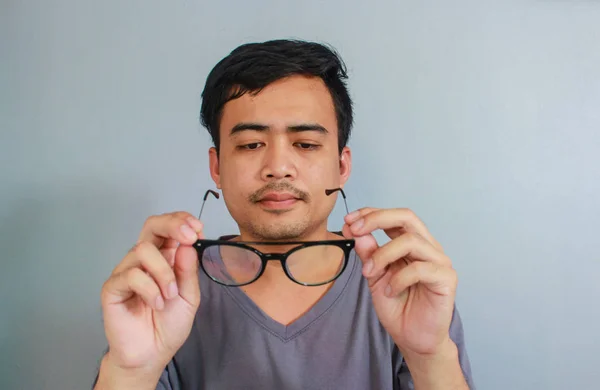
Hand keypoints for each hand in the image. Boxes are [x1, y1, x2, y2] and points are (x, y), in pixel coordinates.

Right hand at [99, 212, 202, 374]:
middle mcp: (144, 260)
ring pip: (143, 250)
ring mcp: (127, 271)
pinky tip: (157, 303)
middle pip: (151, 225)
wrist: (151, 354)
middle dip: (172, 225)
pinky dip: (150, 288)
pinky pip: (131, 275)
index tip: (198, 228)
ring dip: (164, 272)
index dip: (182, 221)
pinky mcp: (113, 287)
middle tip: (189, 237)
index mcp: (165, 258)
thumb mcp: (189, 297)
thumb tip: (187, 245)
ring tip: (170, 295)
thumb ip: (189, 271)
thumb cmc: (168, 325)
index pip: (169, 228)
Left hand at [342, 208, 456, 356]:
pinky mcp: (447, 279)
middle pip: (407, 217)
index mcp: (410, 243)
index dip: (370, 214)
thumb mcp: (374, 278)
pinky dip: (399, 278)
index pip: (394, 217)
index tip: (348, 221)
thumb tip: (358, 233)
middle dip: (377, 219)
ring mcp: (439, 261)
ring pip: (411, 240)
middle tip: (355, 230)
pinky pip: (421, 268)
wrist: (413, 339)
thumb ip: (368, 255)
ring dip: (383, 254)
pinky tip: (391, 291)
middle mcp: (427, 247)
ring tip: (369, 273)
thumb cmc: (397, 307)